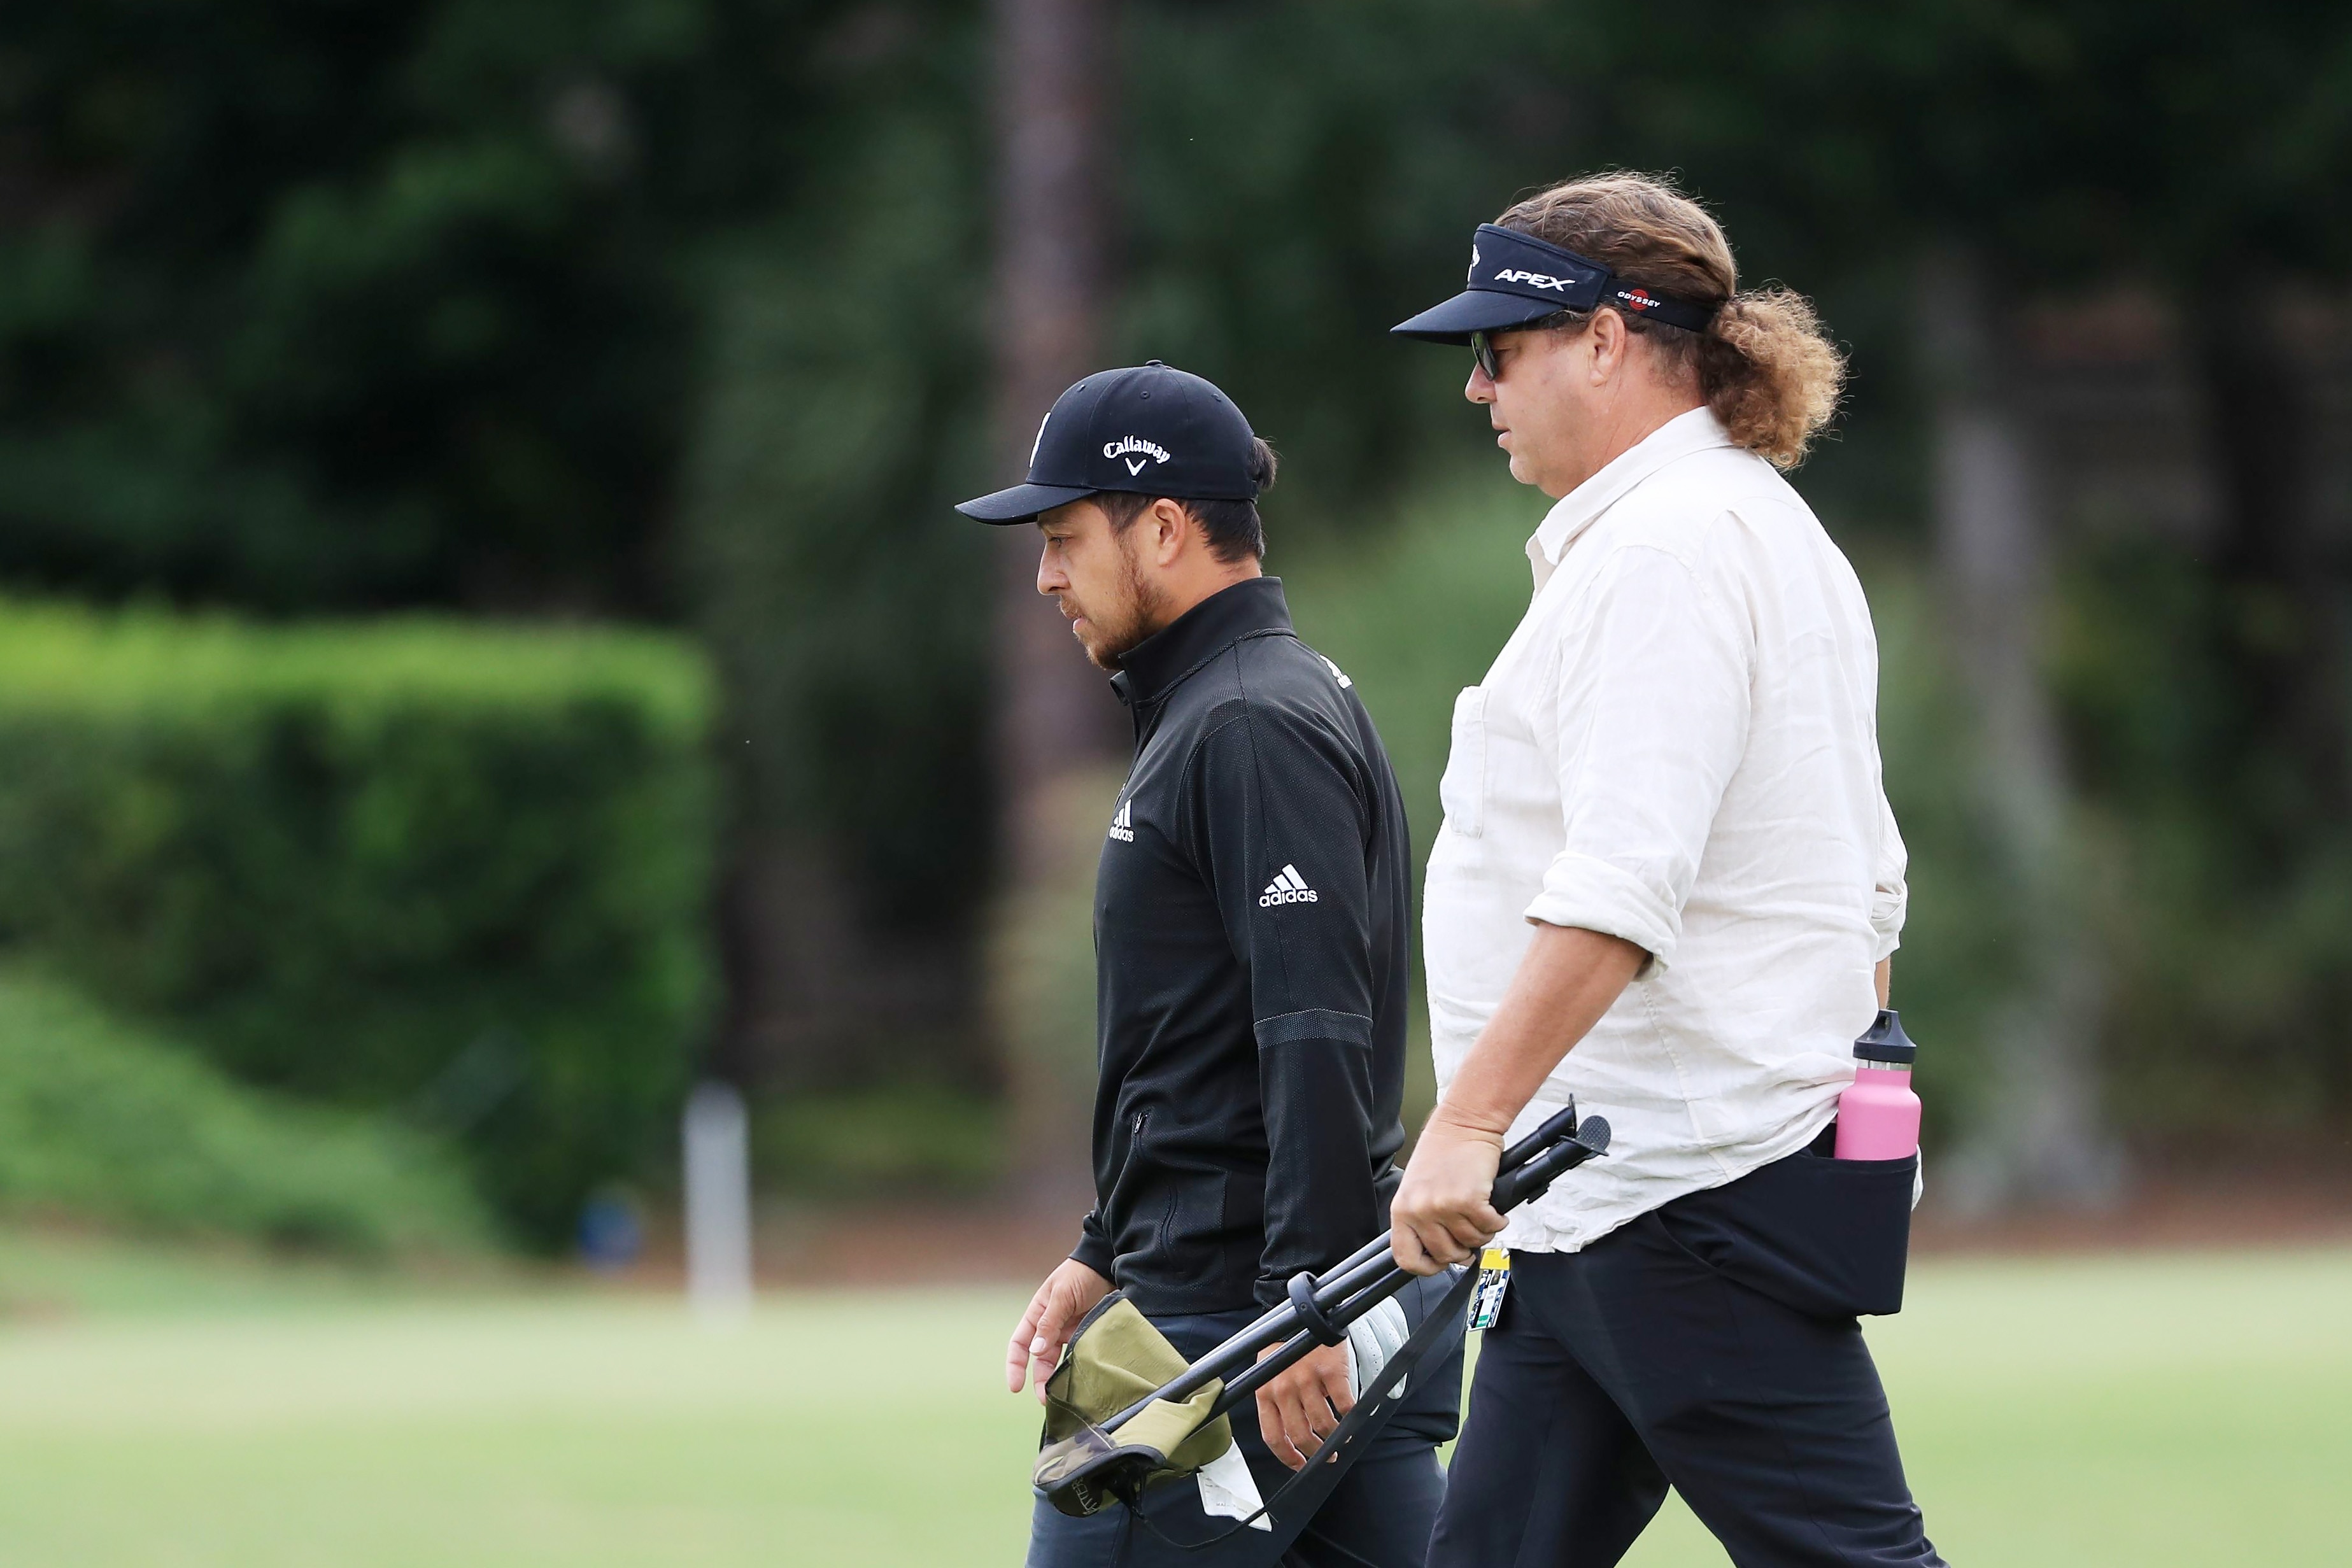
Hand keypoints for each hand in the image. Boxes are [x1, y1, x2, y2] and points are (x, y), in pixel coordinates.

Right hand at [1006, 1258, 1110, 1402]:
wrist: (1109, 1265)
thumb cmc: (1080, 1274)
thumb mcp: (1062, 1294)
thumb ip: (1049, 1322)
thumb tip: (1035, 1350)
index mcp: (1038, 1315)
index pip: (1019, 1344)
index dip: (1014, 1365)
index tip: (1015, 1387)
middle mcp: (1052, 1327)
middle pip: (1040, 1359)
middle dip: (1040, 1380)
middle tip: (1046, 1399)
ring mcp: (1071, 1332)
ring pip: (1060, 1362)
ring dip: (1060, 1379)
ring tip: (1065, 1396)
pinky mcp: (1089, 1336)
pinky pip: (1080, 1357)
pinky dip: (1079, 1369)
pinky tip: (1082, 1381)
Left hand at [1254, 1340, 1354, 1470]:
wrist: (1305, 1314)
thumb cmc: (1288, 1348)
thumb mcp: (1271, 1374)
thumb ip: (1276, 1402)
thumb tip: (1292, 1437)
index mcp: (1265, 1392)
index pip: (1273, 1436)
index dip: (1288, 1457)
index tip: (1300, 1465)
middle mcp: (1283, 1388)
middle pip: (1300, 1435)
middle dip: (1317, 1452)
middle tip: (1328, 1455)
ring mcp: (1306, 1379)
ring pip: (1323, 1423)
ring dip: (1336, 1436)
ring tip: (1342, 1436)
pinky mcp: (1329, 1370)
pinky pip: (1344, 1404)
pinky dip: (1351, 1415)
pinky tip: (1352, 1416)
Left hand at [1390, 1109, 1505, 1274]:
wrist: (1464, 1123)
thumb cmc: (1442, 1151)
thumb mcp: (1417, 1188)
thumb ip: (1422, 1219)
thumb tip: (1439, 1252)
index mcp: (1402, 1209)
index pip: (1405, 1257)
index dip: (1425, 1268)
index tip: (1439, 1264)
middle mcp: (1420, 1210)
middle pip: (1446, 1254)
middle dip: (1463, 1249)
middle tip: (1470, 1236)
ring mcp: (1444, 1207)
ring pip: (1471, 1241)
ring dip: (1482, 1233)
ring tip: (1482, 1217)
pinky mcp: (1470, 1200)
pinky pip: (1489, 1227)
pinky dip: (1497, 1222)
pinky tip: (1494, 1211)